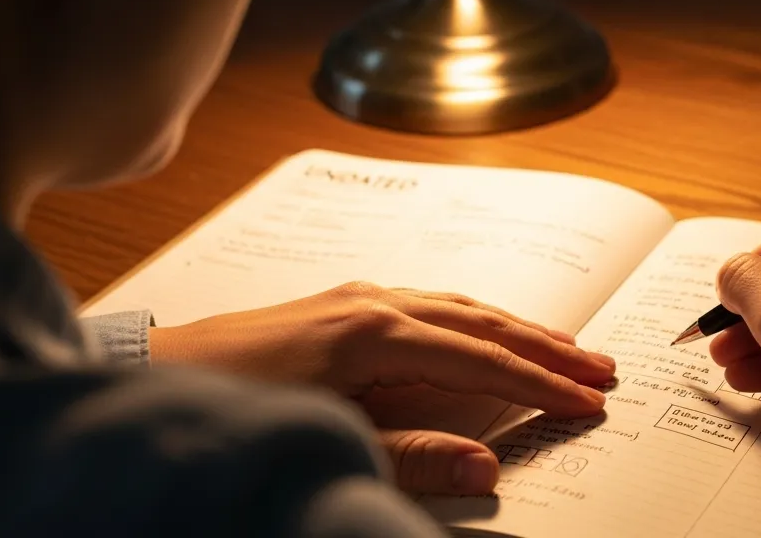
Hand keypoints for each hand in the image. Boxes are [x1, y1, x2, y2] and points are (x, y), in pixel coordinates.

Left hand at [149, 282, 614, 493]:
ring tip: (568, 346)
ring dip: (519, 327)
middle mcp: (374, 302)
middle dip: (548, 346)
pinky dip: (476, 319)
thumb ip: (411, 456)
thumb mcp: (327, 441)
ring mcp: (357, 297)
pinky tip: (487, 329)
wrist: (155, 372)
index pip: (483, 360)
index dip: (543, 384)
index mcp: (375, 332)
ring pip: (461, 306)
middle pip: (484, 321)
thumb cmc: (233, 407)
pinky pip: (432, 303)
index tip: (590, 402)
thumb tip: (486, 463)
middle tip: (605, 368)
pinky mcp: (342, 303)